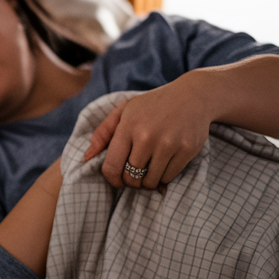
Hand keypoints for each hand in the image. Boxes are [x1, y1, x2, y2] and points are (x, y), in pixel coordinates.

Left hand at [82, 77, 211, 189]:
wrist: (193, 96)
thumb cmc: (153, 105)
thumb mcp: (125, 110)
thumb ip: (103, 133)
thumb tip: (86, 158)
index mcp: (127, 126)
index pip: (111, 166)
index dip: (112, 179)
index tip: (117, 180)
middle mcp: (147, 136)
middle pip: (131, 177)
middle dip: (131, 180)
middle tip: (136, 173)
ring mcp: (168, 144)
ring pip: (150, 181)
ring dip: (148, 181)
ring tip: (149, 169)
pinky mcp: (186, 150)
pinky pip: (168, 177)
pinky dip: (164, 177)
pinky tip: (163, 165)